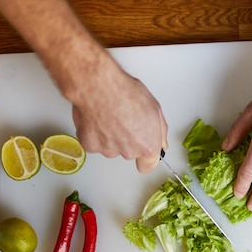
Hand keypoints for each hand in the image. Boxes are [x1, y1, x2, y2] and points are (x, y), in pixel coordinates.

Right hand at [69, 52, 167, 173]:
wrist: (99, 86)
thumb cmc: (126, 93)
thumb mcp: (155, 108)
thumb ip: (160, 131)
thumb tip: (161, 143)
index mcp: (147, 146)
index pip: (148, 166)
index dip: (145, 157)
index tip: (142, 150)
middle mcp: (128, 152)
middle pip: (129, 153)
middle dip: (127, 140)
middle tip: (124, 119)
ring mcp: (108, 150)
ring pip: (111, 147)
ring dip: (110, 136)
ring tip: (110, 115)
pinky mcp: (90, 145)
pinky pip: (94, 142)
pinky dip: (94, 133)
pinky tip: (98, 117)